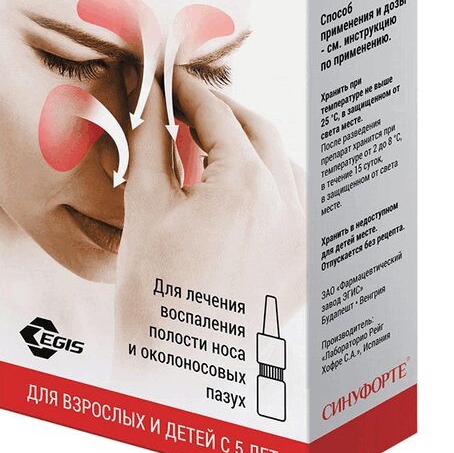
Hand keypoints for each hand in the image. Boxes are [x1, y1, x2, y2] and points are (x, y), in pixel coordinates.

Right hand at [113, 67, 304, 371]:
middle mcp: (288, 207)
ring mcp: (304, 237)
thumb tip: (151, 97)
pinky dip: (271, 182)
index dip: (189, 92)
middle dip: (221, 113)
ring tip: (209, 148)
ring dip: (250, 145)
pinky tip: (239, 188)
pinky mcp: (308, 262)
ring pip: (284, 163)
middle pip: (257, 132)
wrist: (178, 373)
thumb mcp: (145, 208)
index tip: (171, 79)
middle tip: (186, 108)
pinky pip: (298, 202)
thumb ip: (151, 140)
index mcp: (245, 188)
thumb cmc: (152, 296)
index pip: (216, 116)